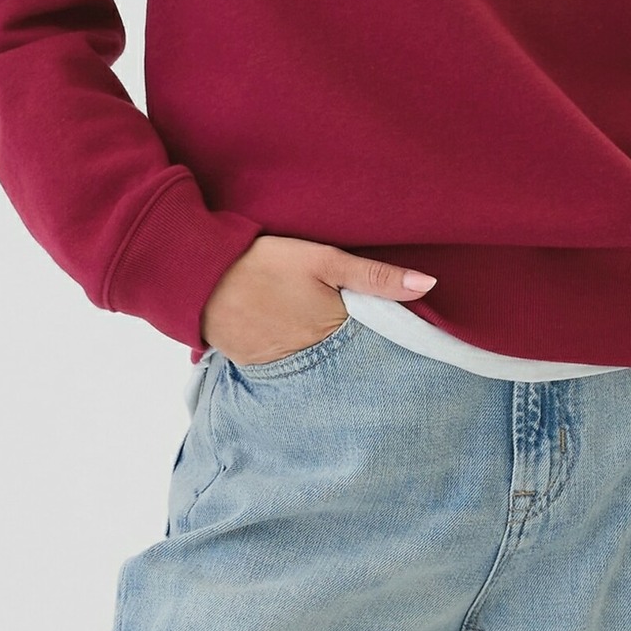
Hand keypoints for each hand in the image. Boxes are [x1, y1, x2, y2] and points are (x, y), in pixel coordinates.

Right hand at [199, 235, 436, 366]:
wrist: (201, 278)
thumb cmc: (264, 262)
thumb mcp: (324, 259)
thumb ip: (375, 276)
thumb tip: (430, 286)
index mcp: (333, 331)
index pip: (376, 347)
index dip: (389, 343)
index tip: (409, 346)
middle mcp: (311, 359)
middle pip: (347, 363)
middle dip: (361, 358)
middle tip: (375, 353)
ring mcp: (281, 367)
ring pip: (318, 370)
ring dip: (329, 362)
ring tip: (340, 353)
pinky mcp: (256, 366)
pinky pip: (287, 370)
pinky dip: (297, 362)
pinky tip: (301, 349)